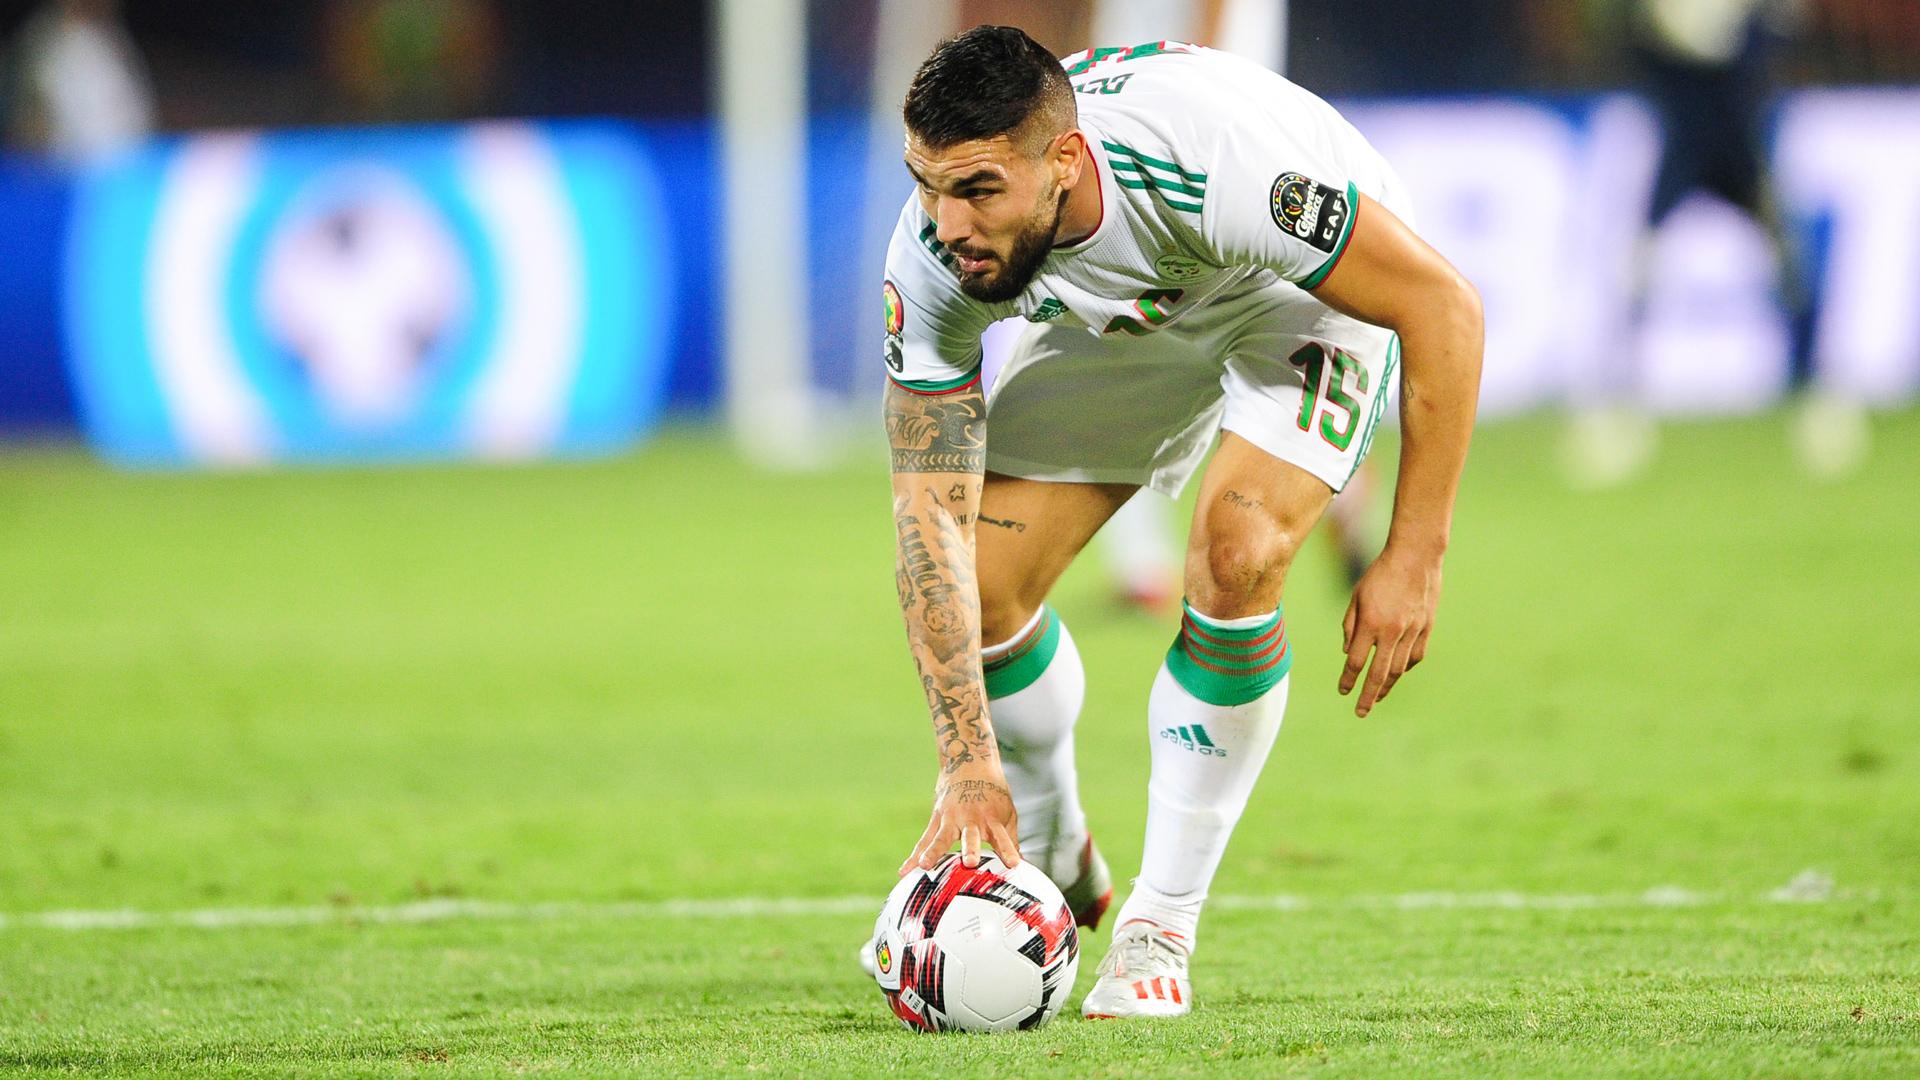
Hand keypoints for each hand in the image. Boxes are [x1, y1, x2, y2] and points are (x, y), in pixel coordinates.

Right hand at [901, 762, 1020, 874]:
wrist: (969, 762)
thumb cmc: (992, 792)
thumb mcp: (1006, 812)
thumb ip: (1010, 839)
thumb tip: (1022, 865)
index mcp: (992, 819)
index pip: (1003, 837)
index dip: (1008, 850)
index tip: (1014, 864)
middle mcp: (971, 819)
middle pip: (971, 836)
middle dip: (970, 848)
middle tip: (969, 861)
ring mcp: (951, 818)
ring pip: (941, 838)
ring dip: (934, 852)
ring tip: (925, 866)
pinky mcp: (937, 818)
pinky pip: (925, 840)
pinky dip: (915, 855)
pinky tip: (905, 871)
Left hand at [1340, 543, 1441, 716]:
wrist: (1415, 556)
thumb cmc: (1380, 573)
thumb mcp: (1356, 596)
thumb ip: (1350, 625)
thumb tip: (1349, 653)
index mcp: (1371, 623)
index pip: (1356, 661)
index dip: (1348, 679)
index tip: (1343, 691)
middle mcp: (1392, 631)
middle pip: (1378, 674)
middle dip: (1368, 696)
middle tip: (1361, 712)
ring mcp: (1412, 631)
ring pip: (1399, 669)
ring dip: (1386, 687)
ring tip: (1377, 699)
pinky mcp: (1426, 628)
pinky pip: (1415, 656)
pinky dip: (1404, 668)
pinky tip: (1396, 674)